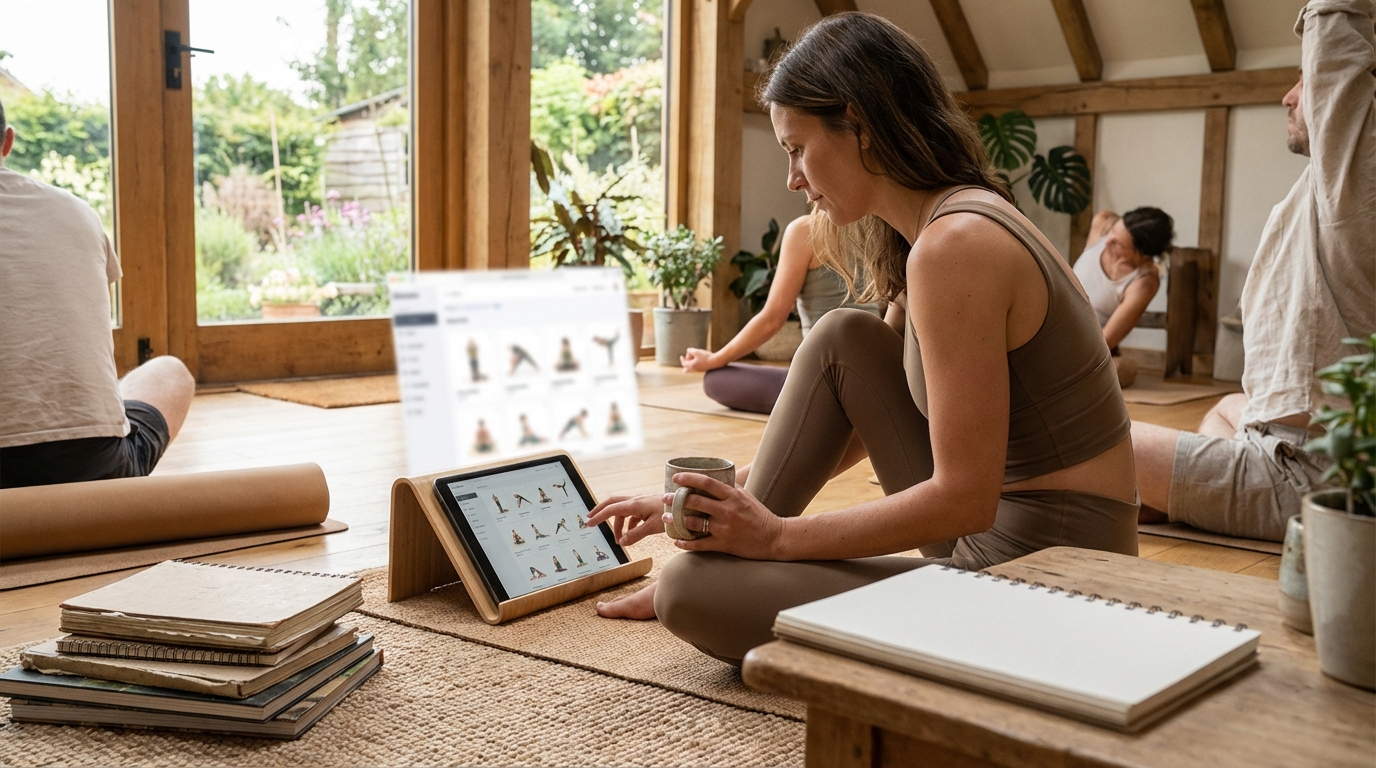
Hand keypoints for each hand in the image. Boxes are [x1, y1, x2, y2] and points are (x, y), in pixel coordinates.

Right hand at [586, 493, 664, 546]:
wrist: (686, 505)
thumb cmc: (671, 514)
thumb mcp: (653, 527)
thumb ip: (635, 535)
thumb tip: (621, 542)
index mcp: (635, 504)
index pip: (611, 509)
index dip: (598, 516)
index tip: (589, 523)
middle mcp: (636, 500)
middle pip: (612, 503)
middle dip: (600, 510)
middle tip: (590, 519)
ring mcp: (642, 502)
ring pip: (623, 510)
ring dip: (617, 523)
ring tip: (618, 539)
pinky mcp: (647, 505)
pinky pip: (632, 513)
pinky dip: (628, 523)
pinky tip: (631, 532)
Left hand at [662, 472, 785, 559]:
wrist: (774, 538)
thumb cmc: (760, 515)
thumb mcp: (746, 497)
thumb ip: (730, 488)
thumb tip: (712, 479)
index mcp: (733, 496)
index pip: (706, 482)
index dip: (688, 478)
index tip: (676, 477)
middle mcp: (727, 510)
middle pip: (695, 501)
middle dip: (676, 499)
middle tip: (665, 497)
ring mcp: (725, 528)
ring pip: (693, 523)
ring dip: (676, 520)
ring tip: (666, 518)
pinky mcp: (724, 544)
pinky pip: (699, 544)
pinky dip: (685, 543)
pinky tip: (676, 541)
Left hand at [680, 348, 720, 372]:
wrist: (716, 361)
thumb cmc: (706, 356)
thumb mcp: (697, 351)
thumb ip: (690, 350)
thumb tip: (687, 350)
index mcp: (692, 365)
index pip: (684, 363)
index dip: (682, 359)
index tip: (681, 356)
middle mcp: (695, 369)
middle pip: (686, 369)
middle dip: (685, 363)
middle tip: (687, 358)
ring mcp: (699, 370)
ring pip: (691, 370)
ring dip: (689, 365)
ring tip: (690, 361)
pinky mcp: (703, 369)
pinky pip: (696, 369)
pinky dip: (694, 366)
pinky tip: (696, 362)